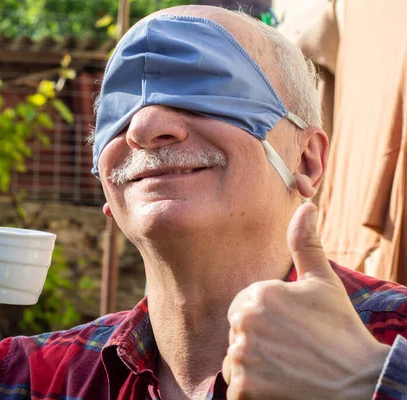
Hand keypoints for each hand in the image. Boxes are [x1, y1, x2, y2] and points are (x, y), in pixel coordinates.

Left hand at [222, 203, 389, 399]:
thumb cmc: (341, 331)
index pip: (242, 309)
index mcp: (258, 295)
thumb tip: (305, 206)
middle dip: (258, 344)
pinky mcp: (244, 389)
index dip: (265, 323)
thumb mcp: (323, 283)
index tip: (290, 333)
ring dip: (254, 368)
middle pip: (238, 335)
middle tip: (291, 352)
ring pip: (235, 362)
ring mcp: (243, 357)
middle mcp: (244, 323)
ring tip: (287, 369)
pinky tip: (279, 387)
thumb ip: (305, 244)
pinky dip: (253, 392)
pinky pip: (236, 389)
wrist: (361, 381)